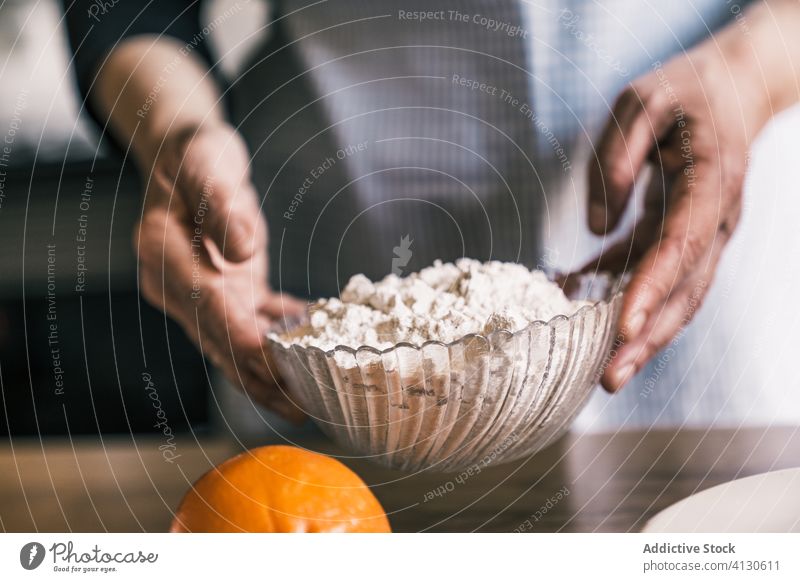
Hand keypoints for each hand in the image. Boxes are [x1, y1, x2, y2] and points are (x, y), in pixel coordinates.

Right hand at [134, 123, 305, 420]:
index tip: (274, 365)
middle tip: (301, 408)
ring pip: (237, 343)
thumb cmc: (194, 154)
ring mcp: (202, 292)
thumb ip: (221, 204)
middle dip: (259, 377)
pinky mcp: (227, 290)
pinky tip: (316, 355)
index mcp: (162, 255)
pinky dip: (283, 339)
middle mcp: (177, 284)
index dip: (240, 338)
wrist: (188, 157)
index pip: (204, 306)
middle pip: (219, 340)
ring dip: (271, 373)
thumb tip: (244, 251)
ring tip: (309, 402)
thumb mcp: (206, 164)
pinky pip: (256, 322)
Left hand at [584, 34, 769, 391]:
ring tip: (603, 373)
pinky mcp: (682, 237)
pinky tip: (583, 310)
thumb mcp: (643, 102)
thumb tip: (597, 226)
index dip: (652, 289)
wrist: (730, 89)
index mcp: (711, 183)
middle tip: (610, 379)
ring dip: (641, 337)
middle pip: (685, 290)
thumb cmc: (685, 91)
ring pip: (675, 296)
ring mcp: (702, 234)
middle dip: (649, 338)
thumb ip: (617, 157)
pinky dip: (621, 297)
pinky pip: (653, 276)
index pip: (682, 246)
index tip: (624, 329)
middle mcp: (714, 219)